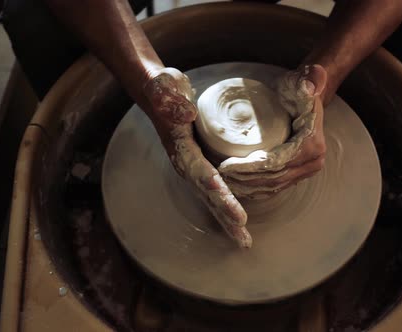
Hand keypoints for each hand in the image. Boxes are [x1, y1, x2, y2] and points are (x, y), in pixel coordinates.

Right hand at [143, 68, 251, 247]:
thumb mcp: (166, 88)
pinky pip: (214, 189)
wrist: (157, 94)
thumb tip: (188, 115)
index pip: (204, 177)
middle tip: (243, 239)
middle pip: (209, 196)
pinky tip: (237, 220)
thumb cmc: (163, 90)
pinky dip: (226, 206)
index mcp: (181, 151)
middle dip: (226, 218)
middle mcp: (187, 164)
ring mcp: (193, 167)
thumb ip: (173, 100)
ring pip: (212, 198)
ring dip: (227, 219)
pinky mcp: (200, 164)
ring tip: (244, 240)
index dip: (222, 196)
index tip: (237, 213)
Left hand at [218, 65, 327, 197]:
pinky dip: (254, 189)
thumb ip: (310, 80)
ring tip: (223, 182)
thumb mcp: (304, 82)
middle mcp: (312, 163)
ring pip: (272, 186)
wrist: (307, 100)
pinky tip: (236, 187)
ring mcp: (305, 171)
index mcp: (313, 146)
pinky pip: (274, 187)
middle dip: (244, 180)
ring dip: (246, 187)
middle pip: (273, 178)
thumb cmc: (300, 90)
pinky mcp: (297, 175)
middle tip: (219, 175)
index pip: (276, 163)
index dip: (250, 168)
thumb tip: (310, 83)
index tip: (227, 165)